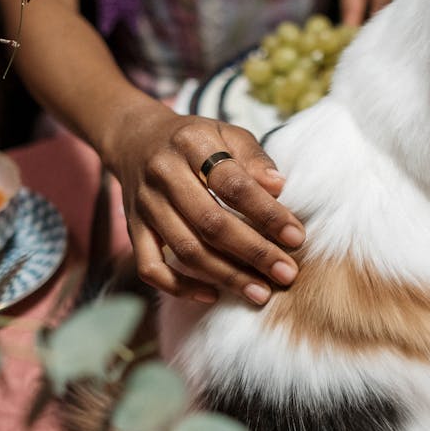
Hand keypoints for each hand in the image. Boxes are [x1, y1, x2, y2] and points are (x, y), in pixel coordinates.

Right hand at [103, 94, 305, 305]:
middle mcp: (163, 173)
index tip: (296, 237)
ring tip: (261, 293)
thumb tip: (279, 188)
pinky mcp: (133, 229)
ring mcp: (145, 204)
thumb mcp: (227, 134)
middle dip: (254, 253)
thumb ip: (254, 159)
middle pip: (210, 222)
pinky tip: (213, 296)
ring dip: (227, 276)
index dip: (267, 214)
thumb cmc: (196, 140)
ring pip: (186, 249)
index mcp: (192, 143)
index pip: (234, 184)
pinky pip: (151, 268)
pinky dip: (180, 287)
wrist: (136, 138)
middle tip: (286, 273)